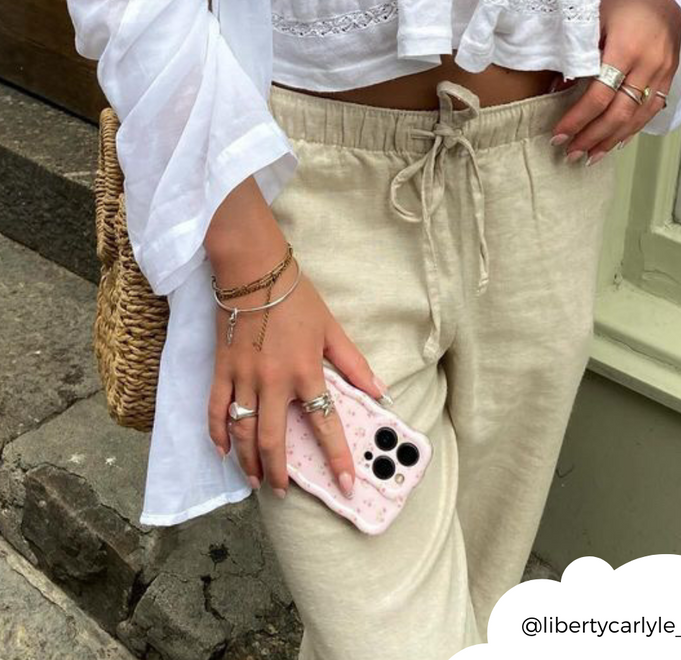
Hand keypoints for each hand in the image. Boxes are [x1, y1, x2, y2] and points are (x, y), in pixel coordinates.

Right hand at [204, 178, 386, 499]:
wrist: (254, 272)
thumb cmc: (297, 299)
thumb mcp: (332, 330)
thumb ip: (355, 364)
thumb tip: (381, 393)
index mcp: (306, 373)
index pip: (325, 425)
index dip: (337, 459)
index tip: (346, 486)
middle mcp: (274, 382)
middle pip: (274, 439)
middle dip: (279, 471)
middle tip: (284, 491)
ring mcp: (244, 378)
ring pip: (243, 431)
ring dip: (248, 461)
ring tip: (255, 482)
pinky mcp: (222, 370)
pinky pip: (216, 409)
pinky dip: (218, 433)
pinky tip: (223, 451)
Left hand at [550, 0, 680, 164]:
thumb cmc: (621, 3)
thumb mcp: (593, 23)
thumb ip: (576, 58)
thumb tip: (555, 91)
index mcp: (625, 48)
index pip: (598, 96)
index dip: (577, 120)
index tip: (558, 135)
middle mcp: (647, 64)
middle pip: (618, 113)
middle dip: (592, 137)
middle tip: (571, 153)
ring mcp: (662, 72)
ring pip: (636, 117)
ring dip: (611, 141)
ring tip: (589, 157)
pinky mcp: (669, 76)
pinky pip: (651, 110)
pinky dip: (632, 130)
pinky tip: (615, 143)